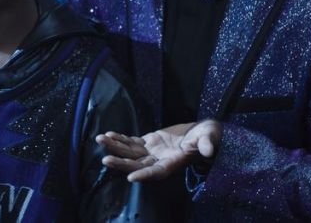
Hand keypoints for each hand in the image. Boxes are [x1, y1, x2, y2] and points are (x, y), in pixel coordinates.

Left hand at [95, 119, 222, 181]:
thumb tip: (208, 150)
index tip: (131, 177)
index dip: (144, 175)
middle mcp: (160, 160)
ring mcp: (153, 152)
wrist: (202, 133)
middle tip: (106, 160)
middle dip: (121, 163)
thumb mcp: (209, 139)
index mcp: (174, 163)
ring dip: (115, 147)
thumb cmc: (208, 137)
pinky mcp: (149, 142)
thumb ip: (207, 145)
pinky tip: (109, 135)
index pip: (157, 172)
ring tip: (100, 140)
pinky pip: (132, 142)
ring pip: (131, 153)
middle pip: (138, 164)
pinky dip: (121, 139)